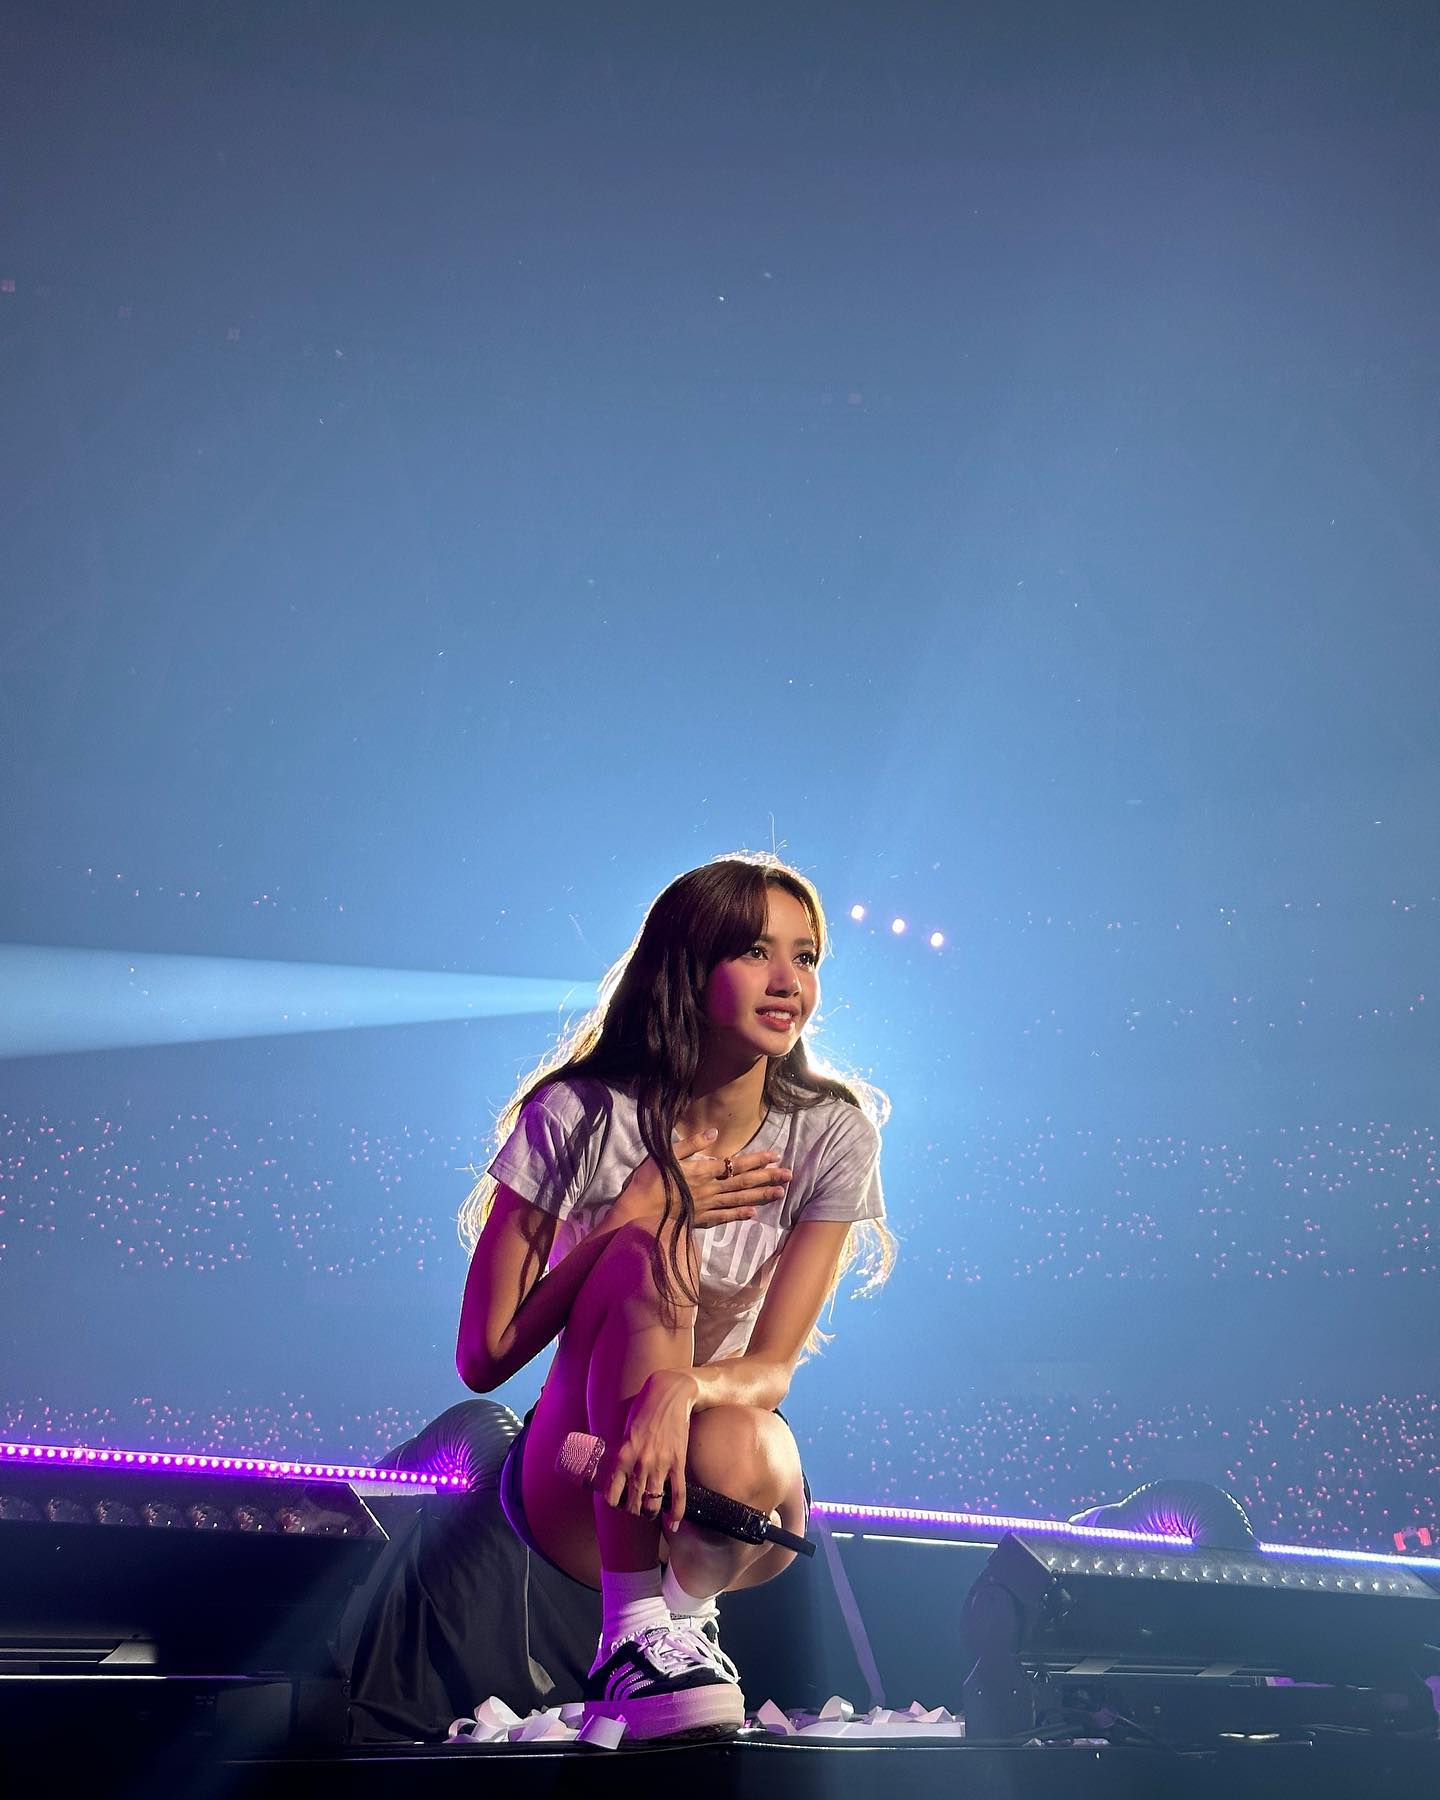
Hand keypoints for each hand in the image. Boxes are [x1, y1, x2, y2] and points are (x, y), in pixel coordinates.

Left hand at [599, 1368, 698, 1527]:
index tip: (617, 1502)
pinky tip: (673, 1523)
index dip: (613, 1503)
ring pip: (653, 1503)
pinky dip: (676, 1512)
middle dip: (632, 1511)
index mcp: (623, 1454)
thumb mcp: (625, 1429)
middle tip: (634, 1508)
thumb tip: (618, 1472)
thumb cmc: (644, 1408)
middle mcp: (640, 1463)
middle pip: (633, 1503)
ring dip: (649, 1513)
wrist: (671, 1393)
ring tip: (649, 1513)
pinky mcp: (678, 1463)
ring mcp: (661, 1464)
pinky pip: (678, 1494)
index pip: (612, 1494)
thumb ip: (622, 1452)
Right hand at [615, 1129, 791, 1230]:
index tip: (775, 1156)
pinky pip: (724, 1218)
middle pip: (744, 1182)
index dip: (757, 1160)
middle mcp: (710, 1189)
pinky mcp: (700, 1220)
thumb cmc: (649, 1180)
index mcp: (703, 1171)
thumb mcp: (666, 1154)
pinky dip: (739, 1215)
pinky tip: (752, 1215)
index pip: (736, 1164)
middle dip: (768, 1178)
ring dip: (761, 1196)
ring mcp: (707, 1206)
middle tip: (789, 1175)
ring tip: (780, 1193)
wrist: (637, 1212)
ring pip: (739, 1200)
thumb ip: (691, 1143)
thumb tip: (714, 1133)